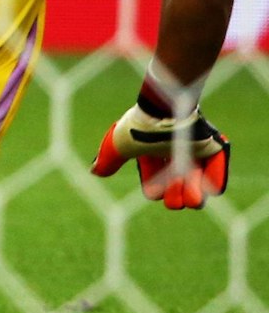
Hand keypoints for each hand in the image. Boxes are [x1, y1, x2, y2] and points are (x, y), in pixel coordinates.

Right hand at [91, 102, 229, 209]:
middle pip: (175, 185)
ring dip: (195, 195)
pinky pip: (218, 169)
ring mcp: (193, 151)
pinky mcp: (212, 147)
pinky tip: (210, 188)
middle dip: (174, 197)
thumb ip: (108, 159)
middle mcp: (172, 153)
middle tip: (175, 198)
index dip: (154, 189)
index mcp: (151, 153)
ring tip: (193, 200)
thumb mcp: (119, 145)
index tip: (153, 190)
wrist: (166, 113)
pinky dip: (215, 181)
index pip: (153, 180)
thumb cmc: (140, 128)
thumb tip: (94, 172)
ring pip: (197, 182)